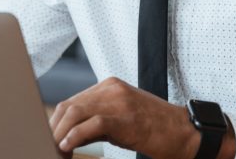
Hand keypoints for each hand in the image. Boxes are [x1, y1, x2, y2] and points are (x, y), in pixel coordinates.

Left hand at [49, 77, 200, 157]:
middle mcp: (112, 88)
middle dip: (54, 129)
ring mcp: (119, 101)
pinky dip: (75, 136)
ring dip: (60, 134)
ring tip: (55, 150)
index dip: (56, 122)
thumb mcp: (123, 119)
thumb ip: (97, 120)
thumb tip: (68, 136)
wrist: (187, 133)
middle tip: (47, 147)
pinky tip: (67, 147)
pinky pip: (92, 124)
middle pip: (69, 106)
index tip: (48, 139)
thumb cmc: (157, 130)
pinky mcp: (126, 117)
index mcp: (110, 86)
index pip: (72, 101)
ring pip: (76, 112)